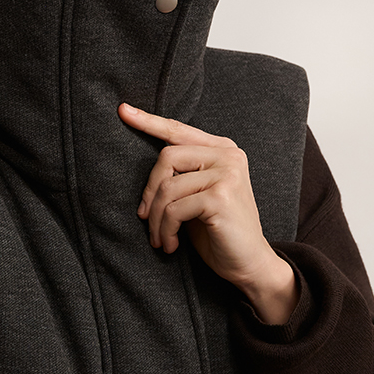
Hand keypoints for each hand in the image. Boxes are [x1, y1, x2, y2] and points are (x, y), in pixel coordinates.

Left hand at [117, 103, 299, 324]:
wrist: (249, 263)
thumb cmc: (219, 232)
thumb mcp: (197, 197)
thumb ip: (181, 177)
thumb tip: (146, 177)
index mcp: (222, 150)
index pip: (179, 130)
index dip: (149, 121)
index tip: (123, 110)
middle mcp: (228, 156)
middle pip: (167, 157)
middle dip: (149, 192)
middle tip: (146, 220)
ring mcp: (227, 174)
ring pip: (167, 188)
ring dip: (156, 219)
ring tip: (159, 239)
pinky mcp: (220, 197)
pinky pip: (174, 209)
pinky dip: (165, 230)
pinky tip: (170, 245)